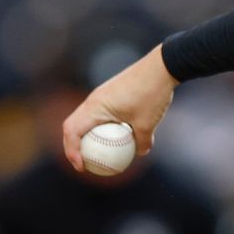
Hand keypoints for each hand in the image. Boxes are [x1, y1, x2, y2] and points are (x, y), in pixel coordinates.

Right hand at [62, 45, 177, 170]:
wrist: (161, 66)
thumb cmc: (152, 94)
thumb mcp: (148, 123)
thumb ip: (142, 141)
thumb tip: (140, 153)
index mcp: (95, 106)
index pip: (72, 131)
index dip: (72, 151)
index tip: (82, 167)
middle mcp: (93, 99)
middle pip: (72, 125)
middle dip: (72, 146)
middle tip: (82, 163)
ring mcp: (101, 95)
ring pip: (84, 118)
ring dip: (83, 136)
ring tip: (93, 153)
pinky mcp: (110, 93)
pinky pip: (98, 113)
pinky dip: (98, 127)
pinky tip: (114, 138)